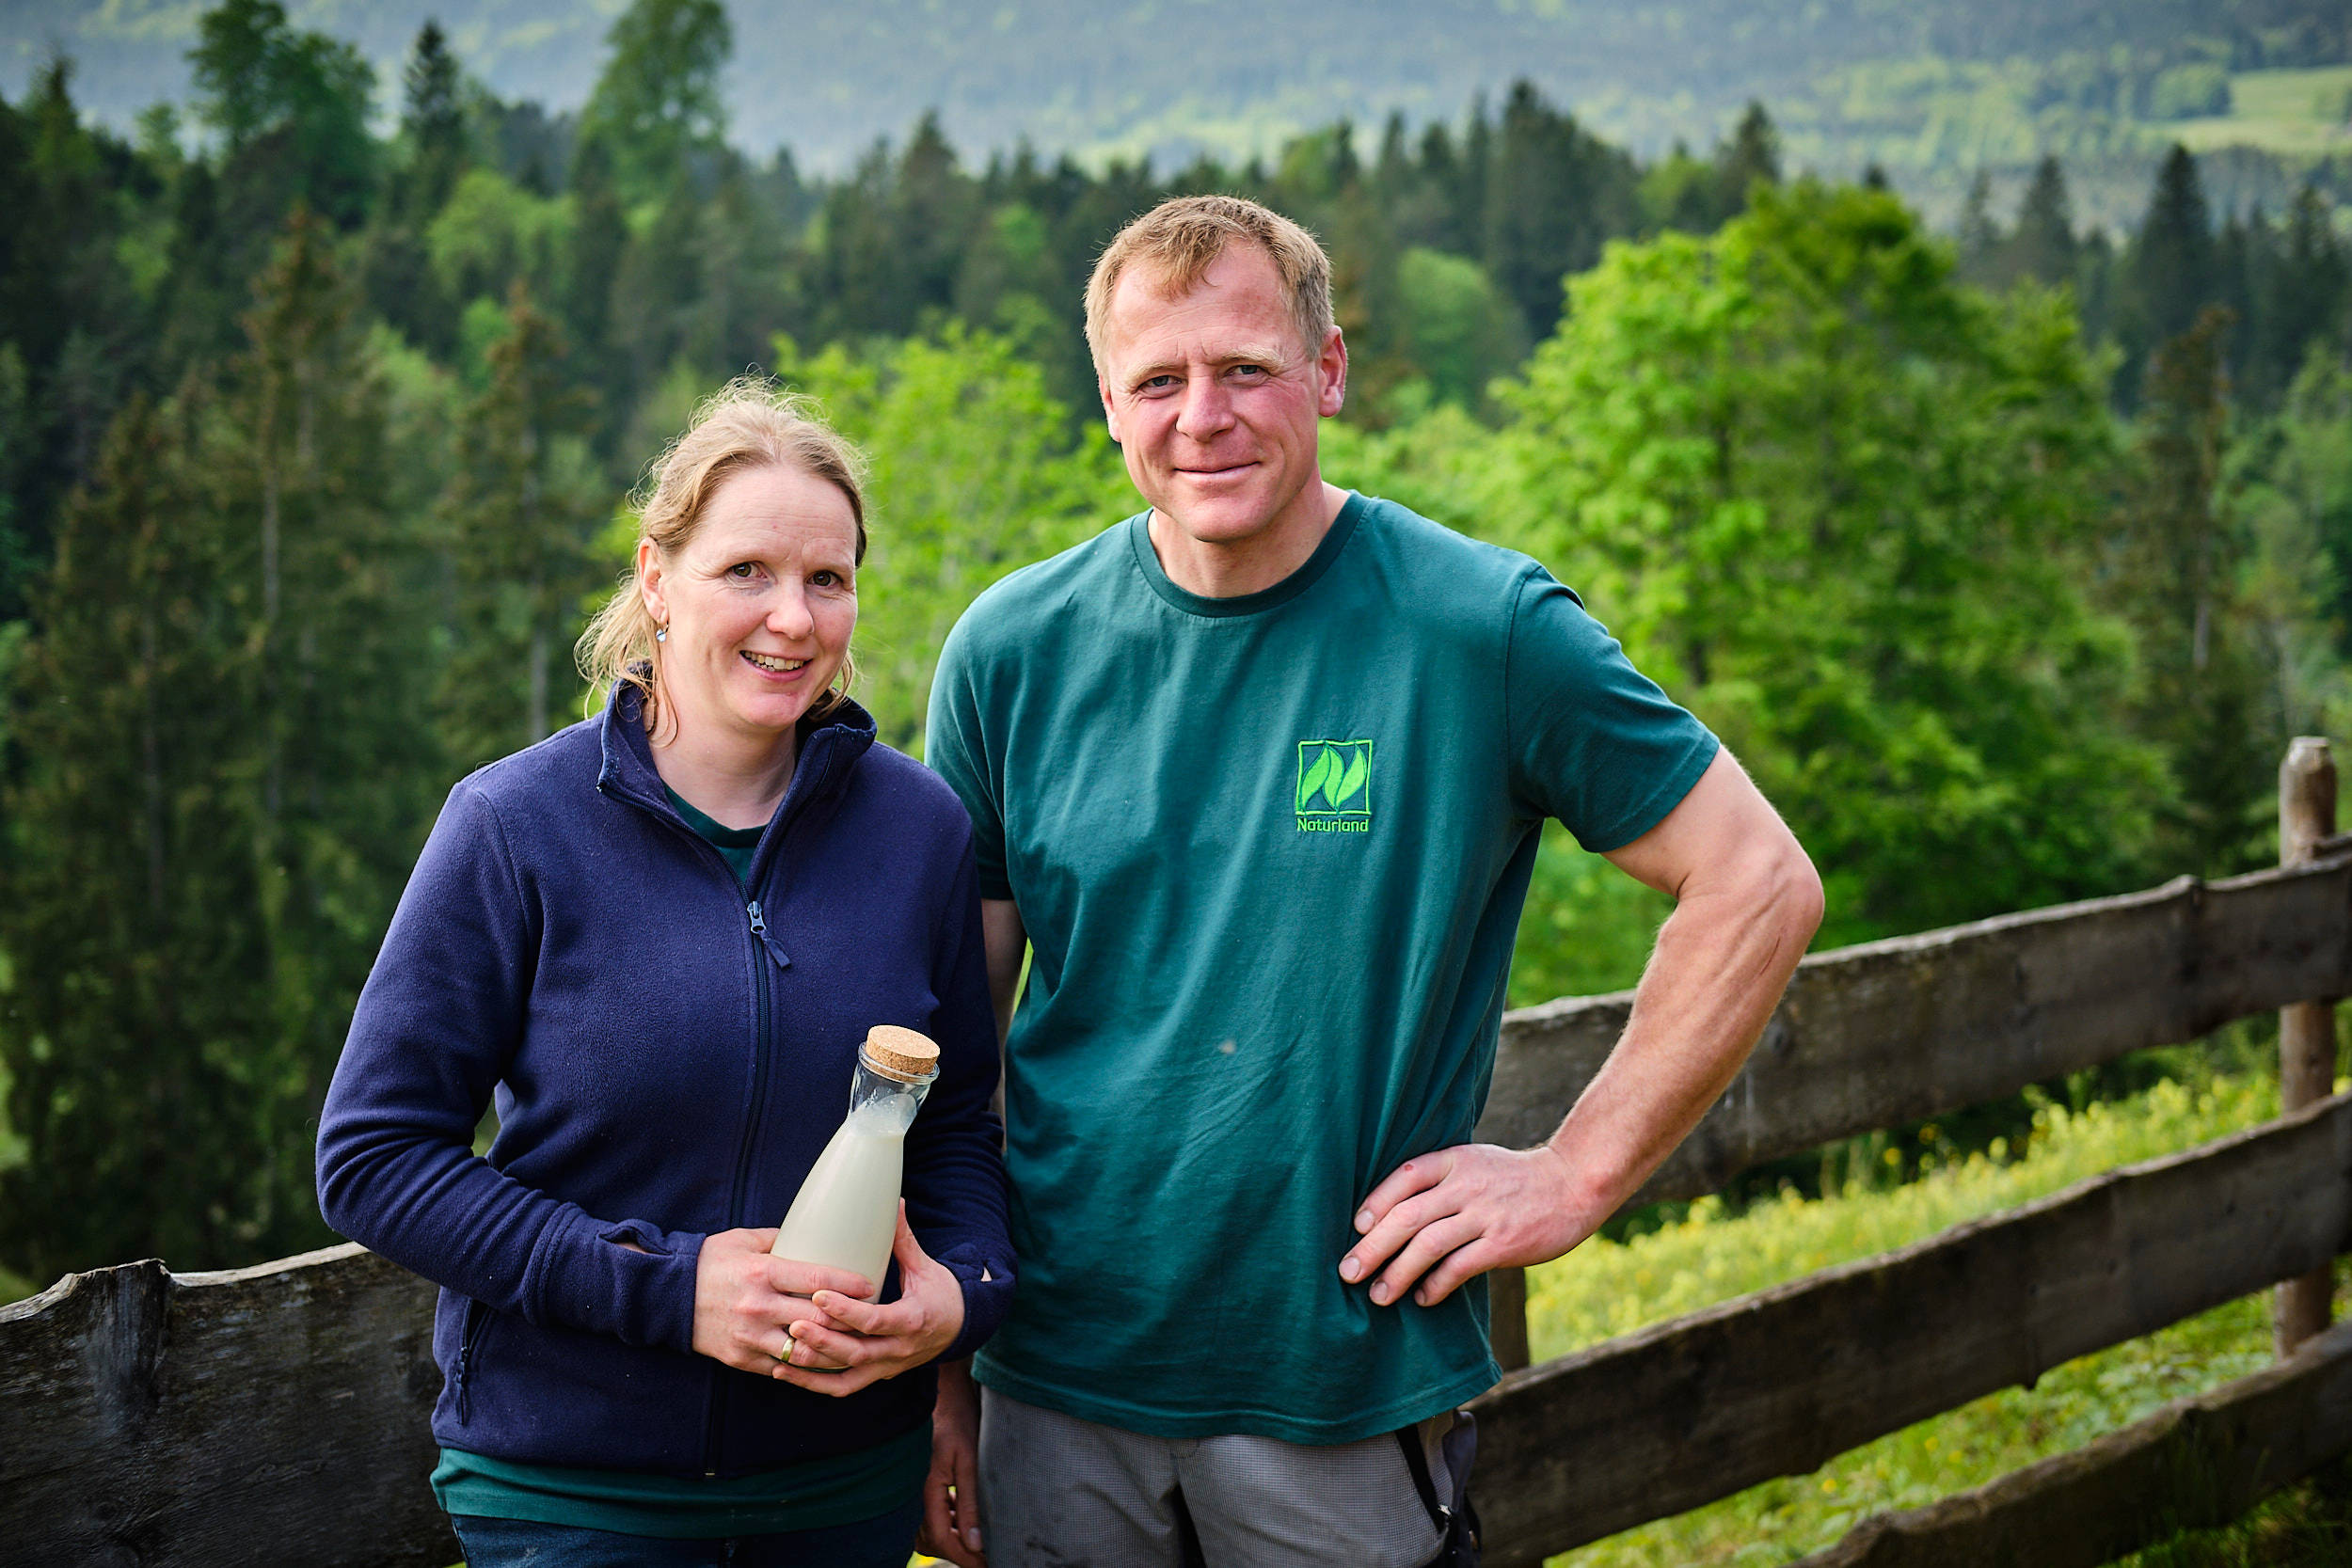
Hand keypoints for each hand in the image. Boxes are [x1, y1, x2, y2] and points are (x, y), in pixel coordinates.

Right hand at [691, 1228, 876, 1374]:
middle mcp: (759, 1306)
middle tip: (870, 1319)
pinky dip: (805, 1367)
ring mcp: (750, 1336)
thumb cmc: (710, 1262)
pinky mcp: (742, 1358)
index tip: (871, 1285)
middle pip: (817, 1318)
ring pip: (804, 1350)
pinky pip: (782, 1367)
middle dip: (849, 1320)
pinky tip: (825, 1363)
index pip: (817, 1278)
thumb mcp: (744, 1240)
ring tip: (854, 1345)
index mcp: (763, 1273)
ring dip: (832, 1350)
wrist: (667, 1296)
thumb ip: (780, 1239)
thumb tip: (814, 1234)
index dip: (849, 1283)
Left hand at [774, 1205, 966, 1395]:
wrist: (959, 1328)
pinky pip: (843, 1387)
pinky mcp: (877, 1375)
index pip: (875, 1320)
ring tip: (782, 1353)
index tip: (819, 1295)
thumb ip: (904, 1239)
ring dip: (812, 1368)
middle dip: (823, 1341)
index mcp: (912, 1320)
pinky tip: (786, 1373)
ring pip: (846, 1376)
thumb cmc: (941, 1293)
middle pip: (857, 1352)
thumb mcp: (925, 1266)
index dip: (846, 1311)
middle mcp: (899, 1349)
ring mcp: (887, 1367)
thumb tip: (895, 1202)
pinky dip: (815, 1384)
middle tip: (793, 1324)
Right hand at [916, 1357, 986, 1565]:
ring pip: (927, 1531)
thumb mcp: (969, 1461)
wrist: (941, 1389)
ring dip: (950, 1539)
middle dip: (957, 1553)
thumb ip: (970, 1504)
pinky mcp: (918, 1481)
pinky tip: (964, 1519)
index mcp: (926, 1488)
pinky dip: (946, 1524)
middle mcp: (914, 1491)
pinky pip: (928, 1515)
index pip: (942, 1539)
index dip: (964, 1558)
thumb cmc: (956, 1419)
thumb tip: (976, 1544)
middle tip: (985, 1556)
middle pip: (932, 1540)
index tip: (986, 1564)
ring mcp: (914, 1486)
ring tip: (978, 1540)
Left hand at [1338, 1143, 1597, 1307]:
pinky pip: (1459, 1267)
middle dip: (1372, 1248)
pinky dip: (1436, 1285)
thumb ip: (1438, 1180)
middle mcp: (1465, 1185)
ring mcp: (1485, 1215)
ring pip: (1428, 1245)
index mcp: (1454, 1160)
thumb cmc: (1513, 1178)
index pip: (1403, 1178)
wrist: (1572, 1184)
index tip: (1356, 1228)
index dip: (1374, 1203)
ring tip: (1379, 1295)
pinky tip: (1423, 1298)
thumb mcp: (1474, 1162)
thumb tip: (1389, 1215)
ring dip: (1398, 1273)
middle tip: (1348, 1272)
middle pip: (1406, 1217)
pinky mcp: (1504, 1243)